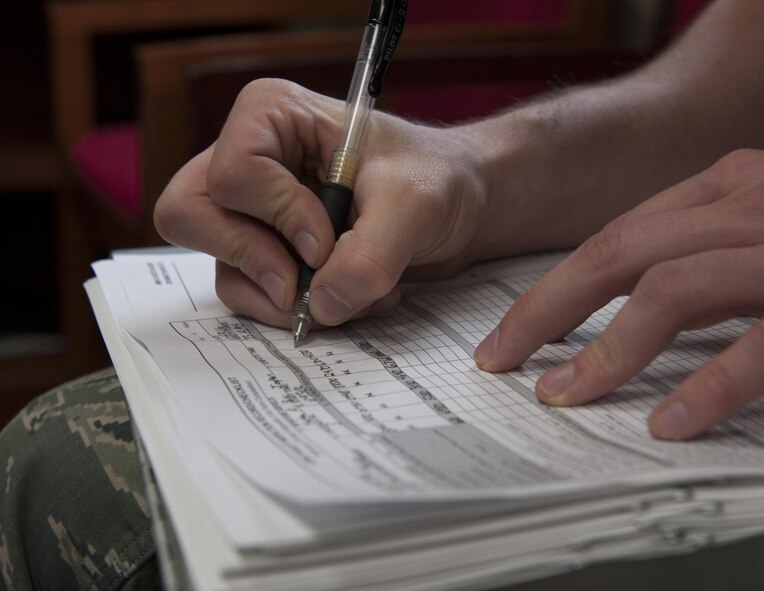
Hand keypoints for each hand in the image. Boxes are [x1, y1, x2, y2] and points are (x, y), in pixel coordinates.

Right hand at [155, 79, 486, 326]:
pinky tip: (347, 299)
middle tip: (304, 287)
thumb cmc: (437, 180)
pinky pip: (249, 292)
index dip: (279, 217)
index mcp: (271, 116)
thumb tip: (319, 306)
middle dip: (253, 261)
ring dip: (284, 297)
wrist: (458, 208)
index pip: (234, 174)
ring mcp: (252, 210)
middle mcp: (249, 159)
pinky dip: (293, 309)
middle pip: (191, 216)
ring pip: (222, 266)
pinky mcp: (267, 249)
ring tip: (353, 294)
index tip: (328, 240)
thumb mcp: (414, 206)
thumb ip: (367, 256)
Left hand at [474, 144, 763, 439]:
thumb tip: (637, 297)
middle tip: (506, 362)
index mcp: (728, 188)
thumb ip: (711, 241)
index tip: (512, 332)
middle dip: (550, 311)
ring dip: (608, 350)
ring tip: (568, 397)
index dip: (554, 286)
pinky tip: (670, 423)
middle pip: (622, 256)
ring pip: (675, 293)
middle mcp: (755, 210)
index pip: (616, 237)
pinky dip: (711, 387)